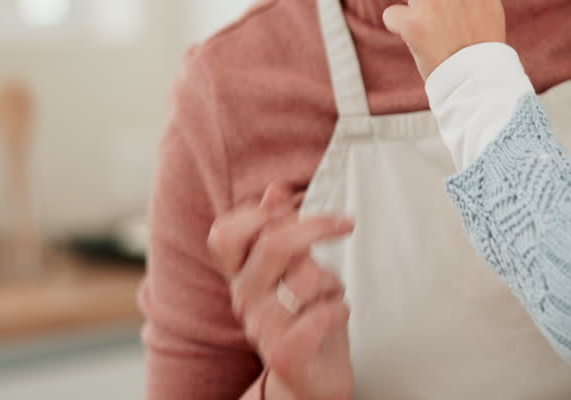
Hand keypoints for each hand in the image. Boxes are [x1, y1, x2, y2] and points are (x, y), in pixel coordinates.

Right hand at [207, 184, 355, 399]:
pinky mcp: (285, 354)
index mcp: (243, 274)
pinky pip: (318, 317)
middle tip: (344, 224)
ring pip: (305, 278)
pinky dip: (338, 310)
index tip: (296, 205)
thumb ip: (280, 229)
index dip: (259, 211)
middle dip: (315, 227)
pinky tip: (338, 313)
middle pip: (273, 244)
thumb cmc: (305, 318)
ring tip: (333, 292)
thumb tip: (274, 190)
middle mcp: (246, 299)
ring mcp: (262, 327)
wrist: (310, 379)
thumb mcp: (293, 270)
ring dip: (333, 279)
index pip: (226, 233)